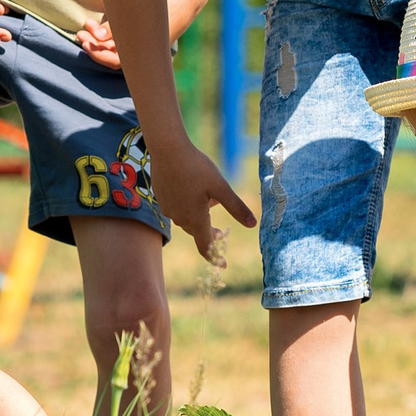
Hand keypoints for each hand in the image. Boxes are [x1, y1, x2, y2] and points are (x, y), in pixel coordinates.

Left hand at [76, 0, 208, 71]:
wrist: (187, 1)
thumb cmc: (164, 5)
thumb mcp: (138, 12)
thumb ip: (115, 25)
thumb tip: (96, 36)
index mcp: (144, 52)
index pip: (114, 62)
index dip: (97, 54)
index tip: (86, 41)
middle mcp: (143, 54)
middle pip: (112, 57)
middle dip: (94, 46)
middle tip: (80, 33)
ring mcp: (143, 47)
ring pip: (115, 49)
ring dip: (99, 39)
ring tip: (86, 25)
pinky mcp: (143, 40)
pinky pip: (122, 43)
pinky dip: (108, 35)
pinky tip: (98, 24)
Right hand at [149, 136, 254, 264]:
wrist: (167, 150)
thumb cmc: (196, 167)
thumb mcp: (221, 187)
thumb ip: (236, 207)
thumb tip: (253, 224)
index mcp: (196, 219)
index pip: (206, 247)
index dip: (215, 258)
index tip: (223, 265)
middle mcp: (180, 218)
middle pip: (197, 233)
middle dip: (210, 234)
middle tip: (221, 234)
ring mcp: (168, 208)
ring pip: (187, 219)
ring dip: (199, 217)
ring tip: (210, 201)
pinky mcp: (161, 198)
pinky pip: (177, 209)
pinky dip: (188, 206)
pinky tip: (192, 191)